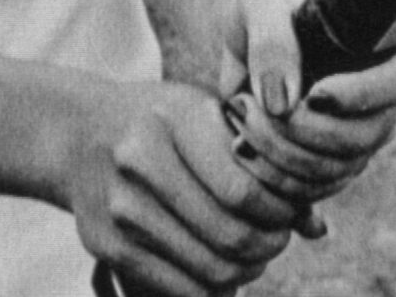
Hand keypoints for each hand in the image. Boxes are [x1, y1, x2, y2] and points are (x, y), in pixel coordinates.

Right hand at [66, 78, 300, 296]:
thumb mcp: (208, 115)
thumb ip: (264, 163)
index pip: (245, 189)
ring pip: (212, 269)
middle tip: (277, 238)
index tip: (290, 211)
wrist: (77, 133)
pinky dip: (216, 286)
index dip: (281, 211)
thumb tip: (318, 228)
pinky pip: (182, 289)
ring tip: (254, 253)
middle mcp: (142, 162)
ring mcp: (121, 208)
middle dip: (270, 245)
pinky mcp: (108, 245)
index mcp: (175, 119)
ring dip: (248, 269)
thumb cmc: (161, 121)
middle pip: (231, 234)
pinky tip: (223, 265)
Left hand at [215, 0, 395, 210]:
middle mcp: (386, 95)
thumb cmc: (257, 5)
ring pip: (334, 169)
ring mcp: (363, 135)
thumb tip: (283, 101)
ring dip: (276, 151)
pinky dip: (270, 173)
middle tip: (249, 102)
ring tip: (240, 110)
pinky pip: (311, 189)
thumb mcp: (256, 1)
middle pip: (364, 136)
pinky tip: (241, 141)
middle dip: (299, 129)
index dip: (366, 94)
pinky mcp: (333, 164)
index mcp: (390, 42)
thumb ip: (271, 39)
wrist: (239, 38)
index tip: (312, 93)